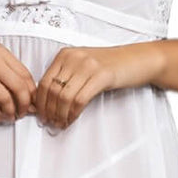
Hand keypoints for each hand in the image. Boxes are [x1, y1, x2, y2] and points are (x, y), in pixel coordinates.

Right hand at [0, 39, 37, 122]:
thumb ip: (6, 68)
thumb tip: (26, 91)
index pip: (25, 74)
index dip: (32, 92)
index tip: (33, 102)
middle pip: (19, 88)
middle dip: (25, 105)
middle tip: (24, 113)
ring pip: (5, 99)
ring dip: (10, 112)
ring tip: (10, 116)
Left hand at [35, 43, 163, 128]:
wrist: (137, 59)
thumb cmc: (111, 65)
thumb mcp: (83, 64)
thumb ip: (66, 76)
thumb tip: (48, 100)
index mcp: (66, 54)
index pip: (44, 81)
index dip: (40, 102)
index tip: (41, 114)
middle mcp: (74, 57)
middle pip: (52, 90)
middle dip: (49, 111)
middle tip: (50, 122)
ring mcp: (88, 65)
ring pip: (64, 97)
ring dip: (60, 114)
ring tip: (61, 123)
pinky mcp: (101, 75)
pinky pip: (80, 100)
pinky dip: (73, 114)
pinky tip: (72, 119)